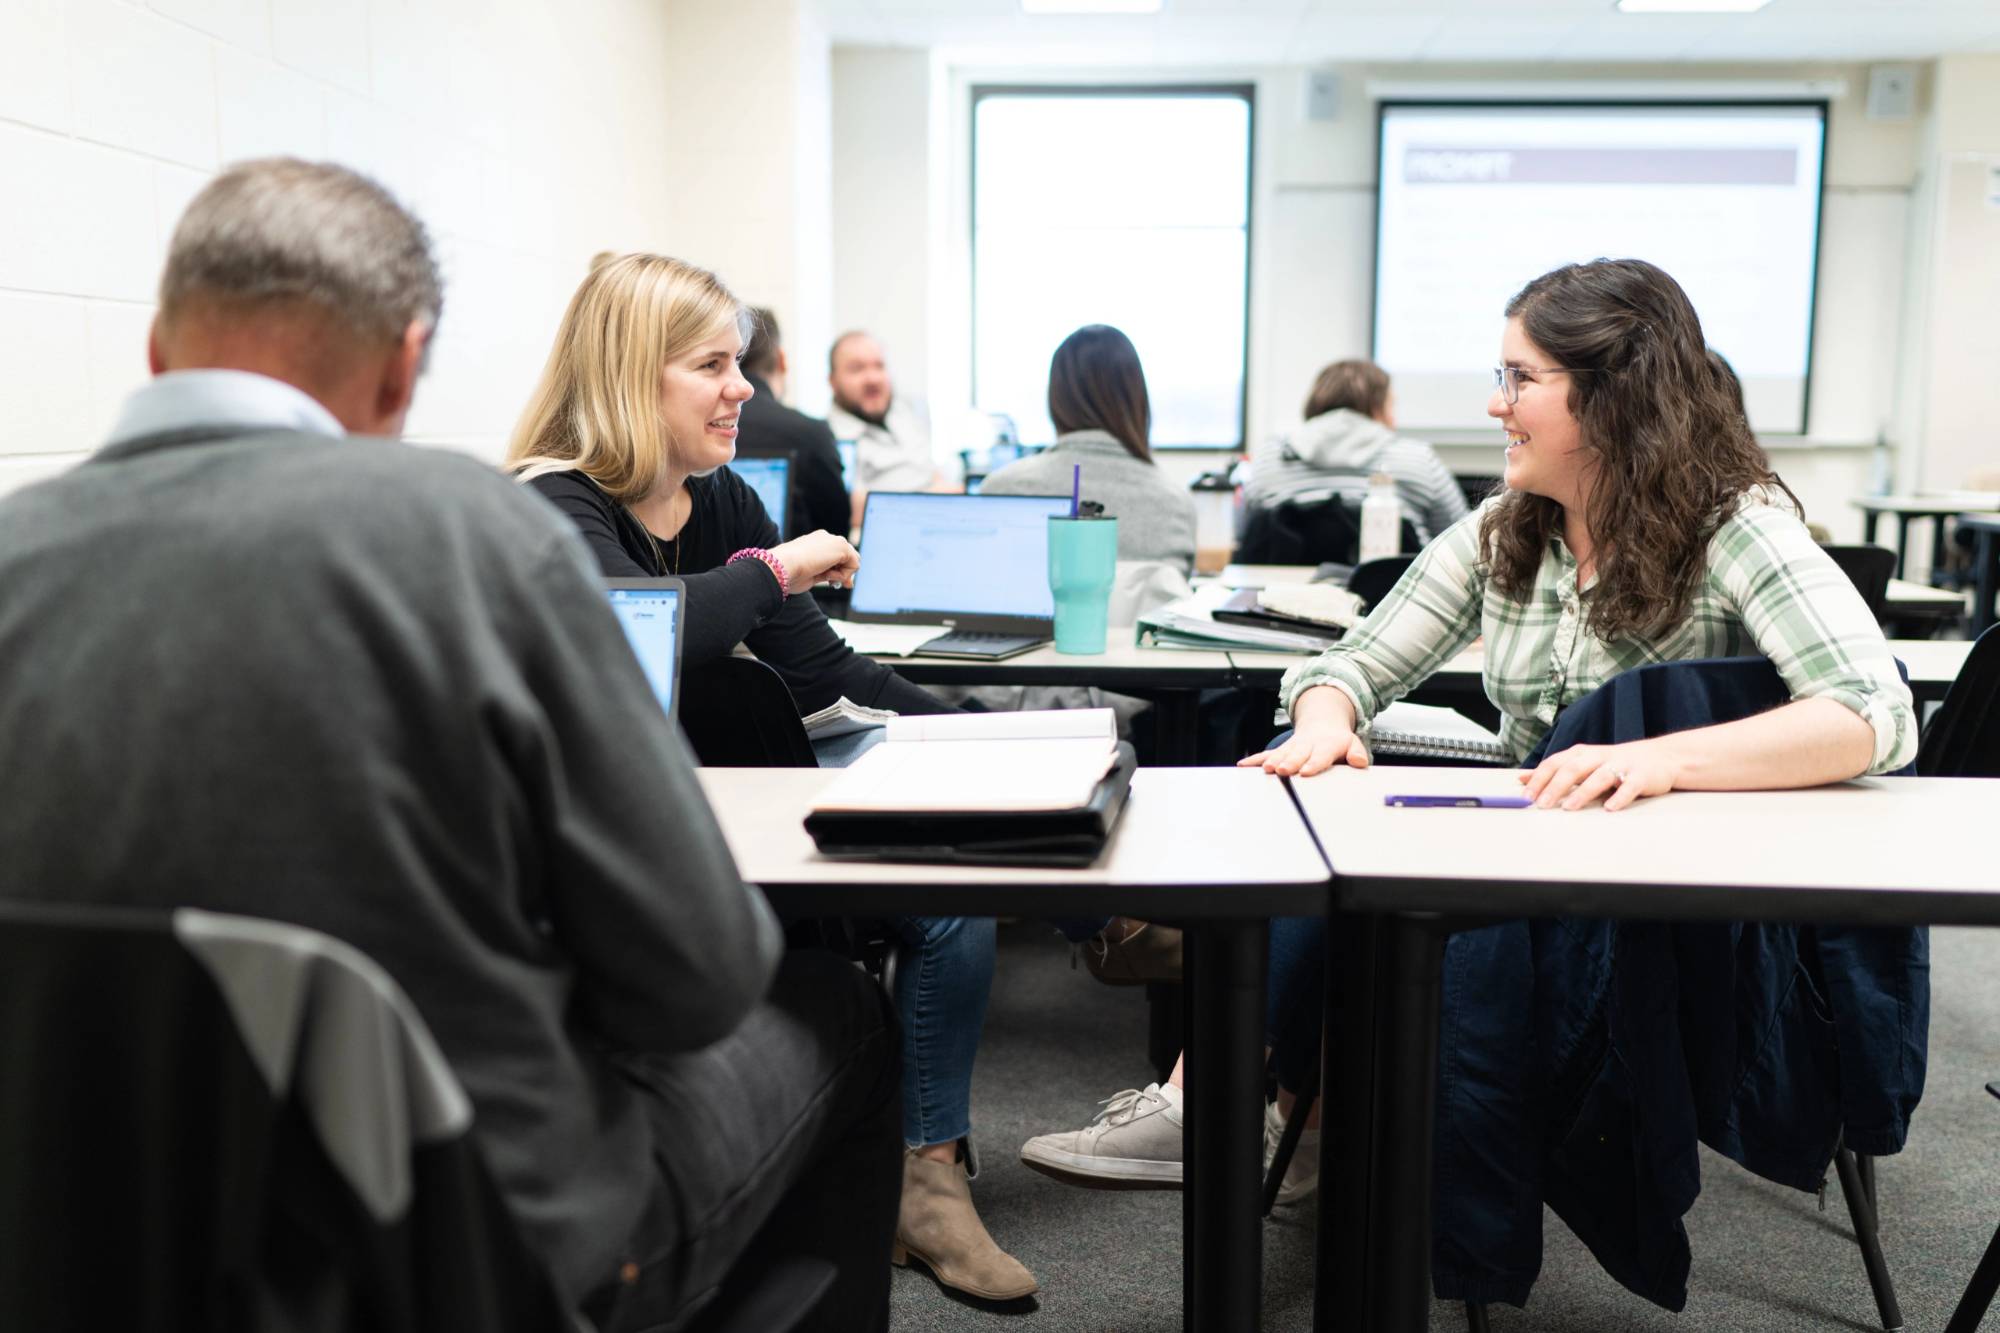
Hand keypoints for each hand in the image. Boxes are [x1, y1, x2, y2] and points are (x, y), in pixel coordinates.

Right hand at [770, 531, 859, 590]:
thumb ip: (828, 575)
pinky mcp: (841, 546)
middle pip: (847, 556)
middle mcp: (825, 538)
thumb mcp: (812, 575)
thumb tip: (849, 583)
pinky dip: (844, 575)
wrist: (781, 566)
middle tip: (833, 584)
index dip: (837, 571)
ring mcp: (833, 540)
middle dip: (844, 572)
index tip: (831, 583)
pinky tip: (829, 575)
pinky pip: (854, 565)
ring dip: (842, 574)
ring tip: (826, 579)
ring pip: (851, 560)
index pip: (835, 555)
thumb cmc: (790, 574)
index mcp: (815, 542)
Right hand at [1237, 686, 1368, 776]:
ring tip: (1265, 769)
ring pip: (1280, 754)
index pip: (1320, 756)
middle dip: (1289, 763)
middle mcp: (1307, 746)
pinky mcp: (1281, 750)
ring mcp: (1292, 747)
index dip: (1313, 764)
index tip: (1306, 772)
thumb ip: (1357, 753)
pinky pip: (1266, 754)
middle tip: (1283, 770)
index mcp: (1326, 745)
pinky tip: (1244, 765)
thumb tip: (1360, 762)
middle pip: (1297, 755)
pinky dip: (1254, 760)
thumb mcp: (1353, 743)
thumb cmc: (1337, 740)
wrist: (1322, 723)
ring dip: (1272, 761)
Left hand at [1519, 739, 1675, 811]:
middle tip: (1541, 805)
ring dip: (1583, 792)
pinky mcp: (1642, 776)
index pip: (1556, 763)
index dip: (1540, 778)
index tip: (1525, 796)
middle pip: (1574, 768)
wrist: (1661, 758)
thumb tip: (1521, 778)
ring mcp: (1622, 765)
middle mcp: (1600, 756)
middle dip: (1555, 786)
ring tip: (1568, 807)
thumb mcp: (1583, 763)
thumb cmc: (1615, 764)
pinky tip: (1610, 808)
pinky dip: (1620, 797)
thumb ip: (1554, 771)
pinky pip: (1630, 787)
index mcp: (1583, 753)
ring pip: (1600, 776)